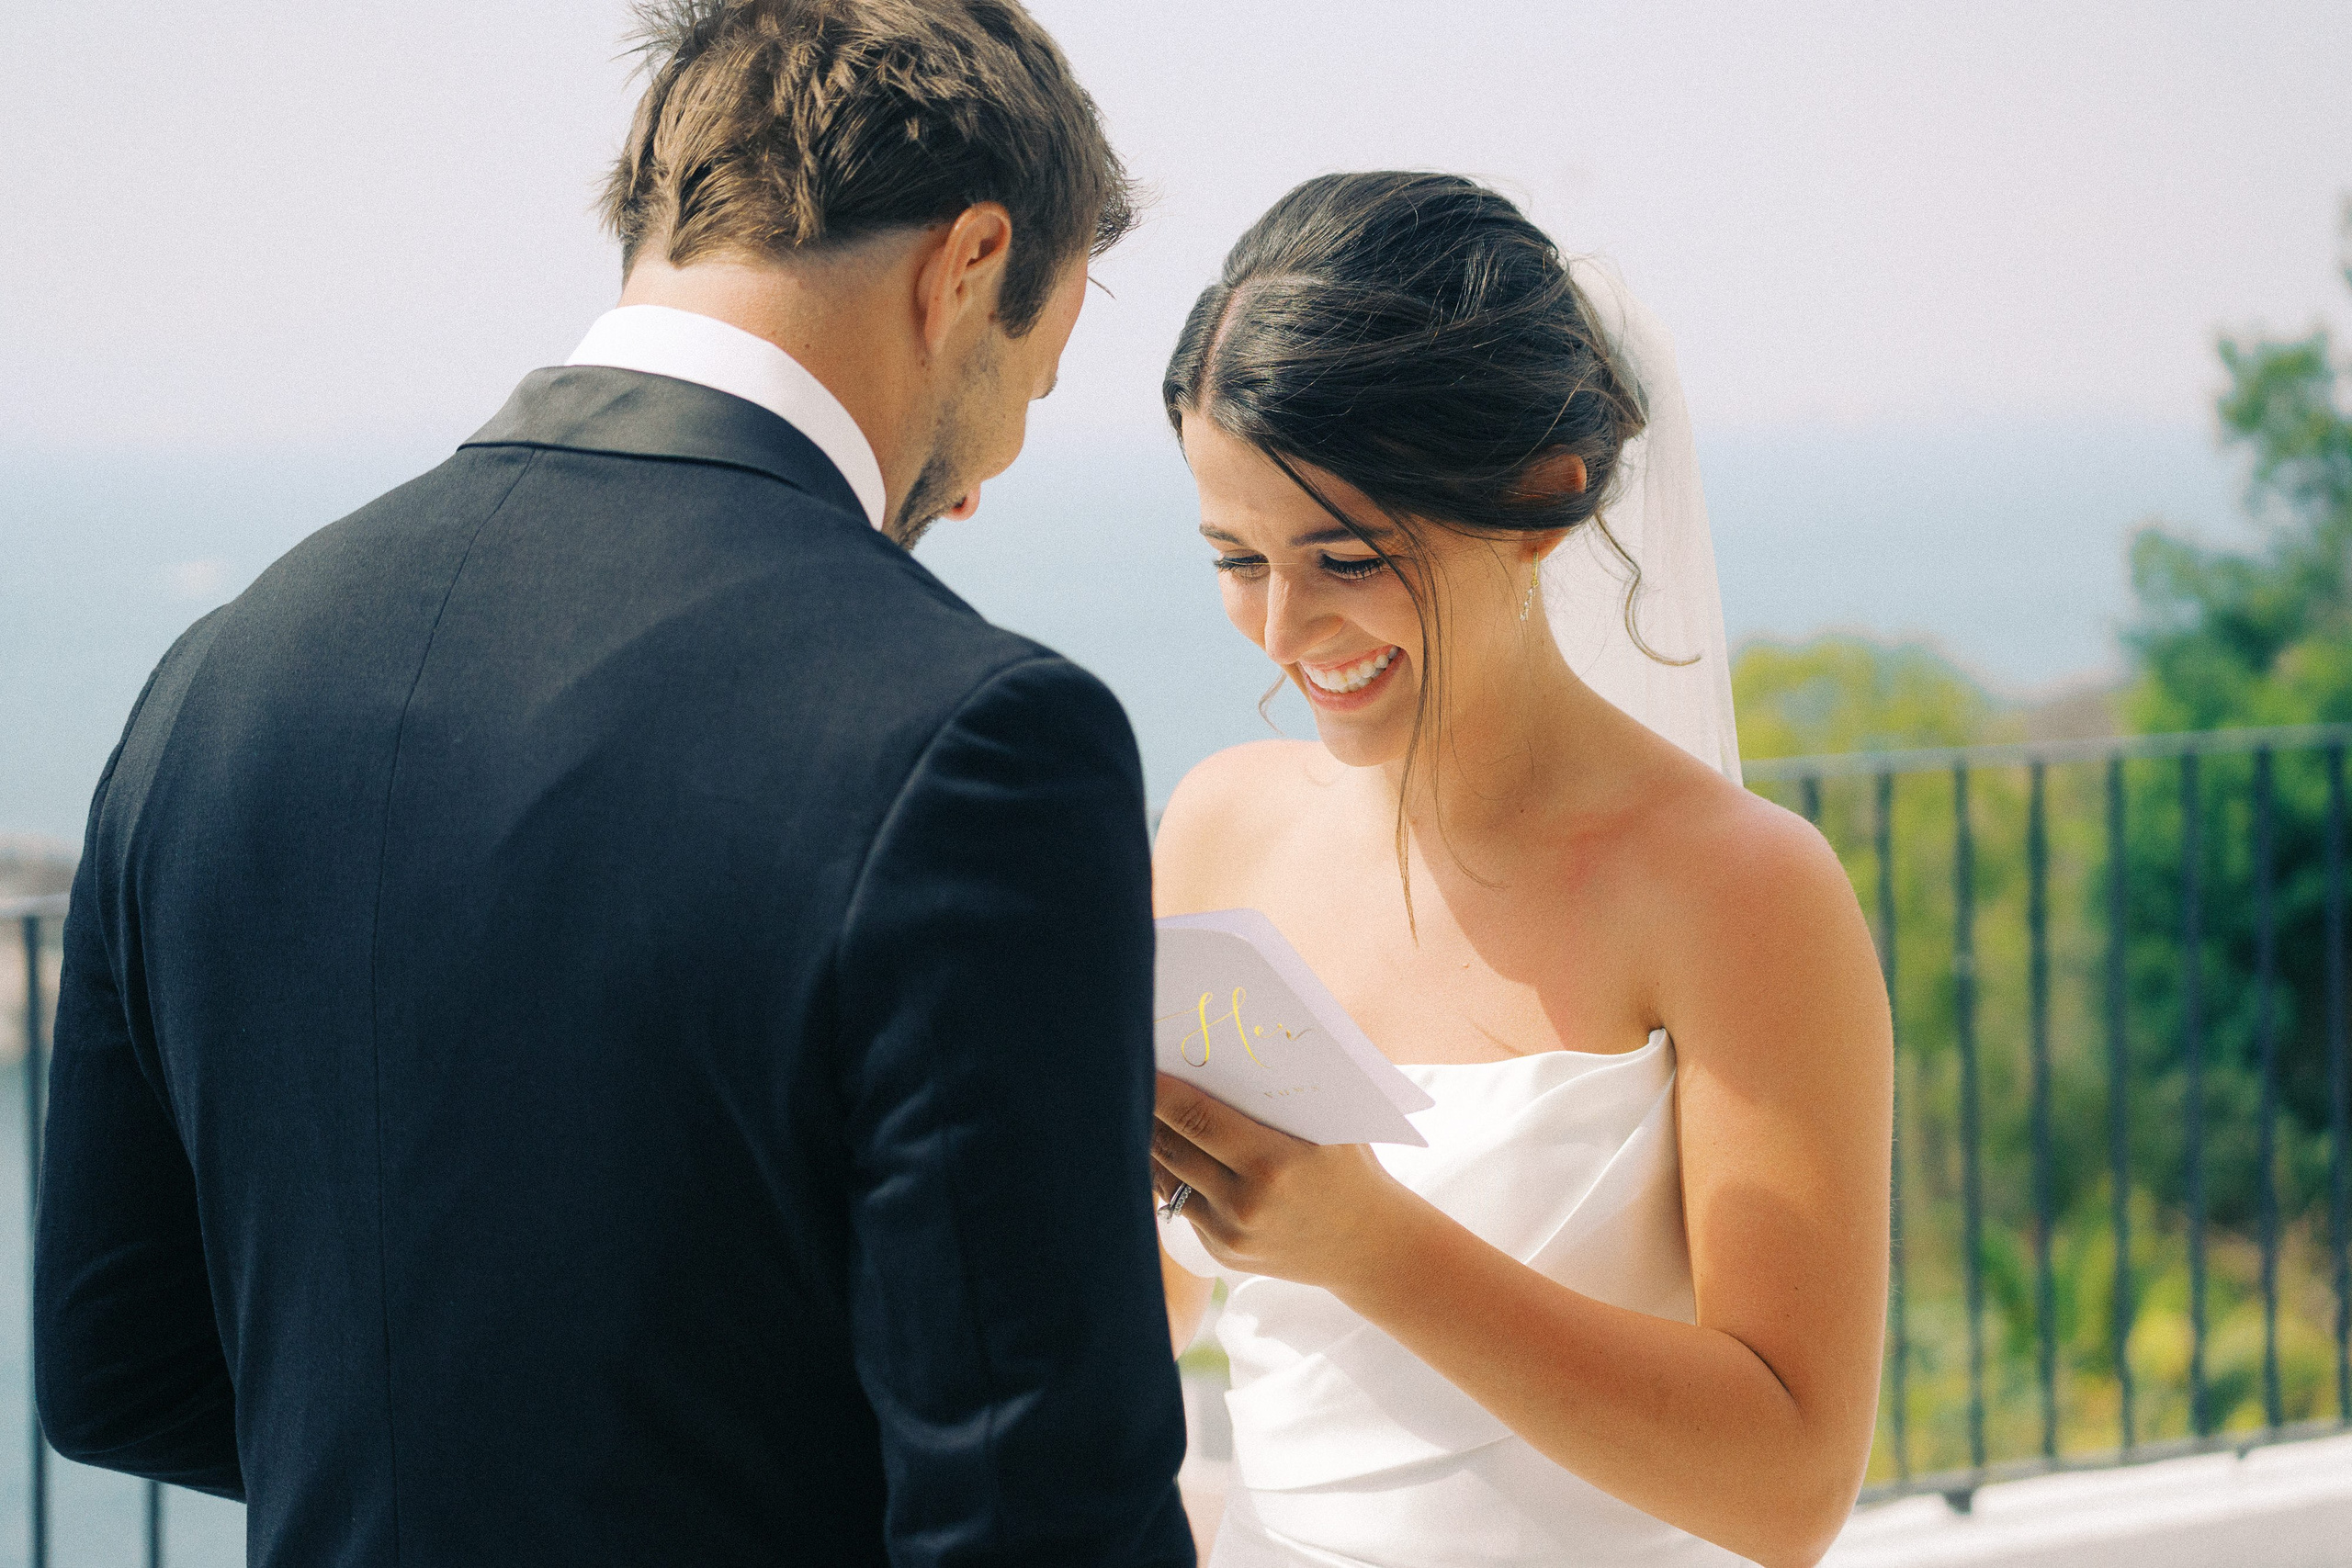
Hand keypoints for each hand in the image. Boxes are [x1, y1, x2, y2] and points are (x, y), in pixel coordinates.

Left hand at [1150, 1073, 1420, 1292]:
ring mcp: (1231, 1233)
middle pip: (1171, 1147)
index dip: (1161, 1089)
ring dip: (1149, 1143)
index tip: (1138, 1061)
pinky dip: (1169, 1175)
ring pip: (1167, 1178)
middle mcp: (1246, 1203)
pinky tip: (1162, 1148)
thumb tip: (1237, 1038)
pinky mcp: (1222, 1252)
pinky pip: (1181, 1205)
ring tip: (1134, 1109)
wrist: (1372, 1247)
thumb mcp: (1332, 1126)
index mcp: (1274, 1163)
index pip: (1197, 1118)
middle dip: (1144, 1110)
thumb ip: (1287, 1092)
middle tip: (1124, 1078)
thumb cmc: (1351, 1169)